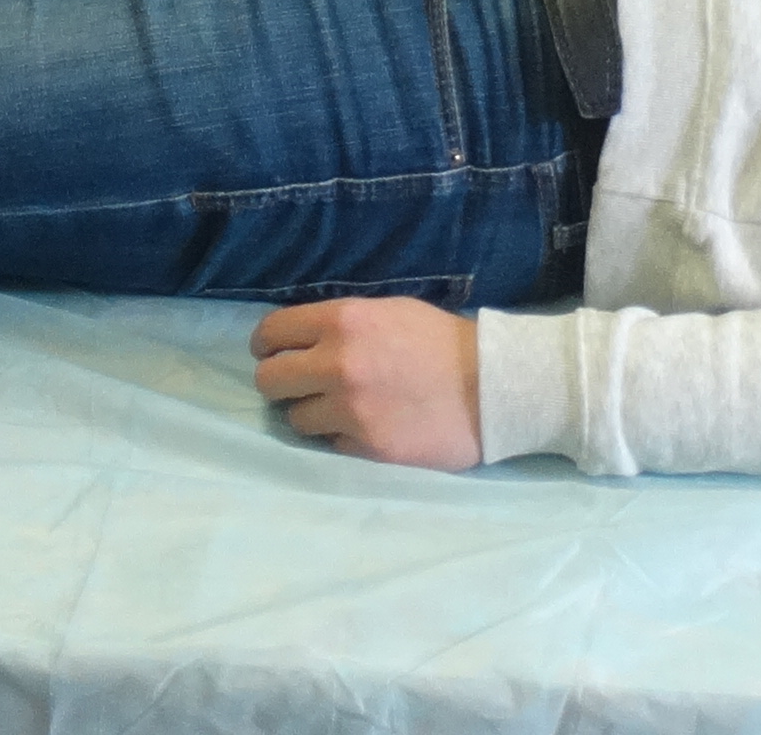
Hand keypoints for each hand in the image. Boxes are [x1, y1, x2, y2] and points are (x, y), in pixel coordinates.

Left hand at [250, 300, 482, 469]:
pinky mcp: (367, 448)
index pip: (272, 333)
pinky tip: (369, 428)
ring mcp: (350, 410)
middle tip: (300, 387)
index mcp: (342, 321)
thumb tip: (299, 340)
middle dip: (280, 383)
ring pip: (295, 419)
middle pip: (269, 380)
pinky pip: (330, 445)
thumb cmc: (442, 343)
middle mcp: (337, 364)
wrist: (495, 388)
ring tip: (342, 410)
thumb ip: (341, 324)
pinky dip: (343, 439)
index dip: (266, 346)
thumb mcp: (388, 312)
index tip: (271, 354)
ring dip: (312, 415)